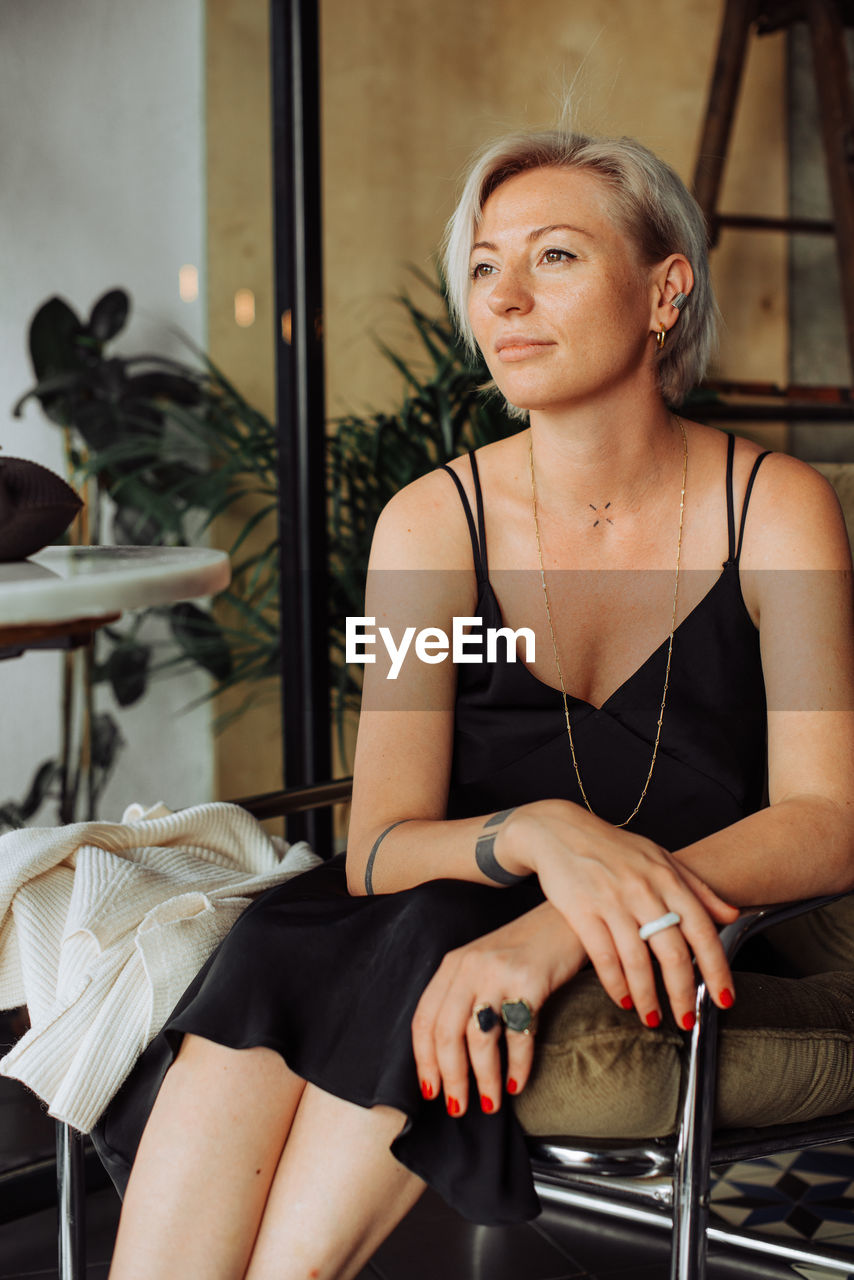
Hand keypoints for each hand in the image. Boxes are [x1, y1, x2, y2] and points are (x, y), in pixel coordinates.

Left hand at [411, 901, 584, 1117]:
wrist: (565, 920)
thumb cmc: (525, 950)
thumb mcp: (483, 964)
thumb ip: (462, 996)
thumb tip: (448, 1055)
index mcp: (452, 964)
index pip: (424, 1019)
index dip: (424, 1060)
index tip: (430, 1089)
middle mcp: (470, 967)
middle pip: (447, 1033)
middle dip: (451, 1078)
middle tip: (457, 1107)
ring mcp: (499, 973)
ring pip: (480, 1039)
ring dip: (484, 1079)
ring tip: (490, 1103)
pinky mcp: (530, 981)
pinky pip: (519, 1035)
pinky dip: (518, 1066)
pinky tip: (518, 1084)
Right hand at [499, 800, 738, 1030]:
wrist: (559, 831)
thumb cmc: (614, 848)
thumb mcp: (660, 858)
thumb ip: (697, 888)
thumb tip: (733, 914)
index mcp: (667, 878)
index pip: (702, 931)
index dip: (717, 968)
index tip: (724, 999)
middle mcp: (643, 890)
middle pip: (672, 952)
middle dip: (683, 993)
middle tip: (687, 1021)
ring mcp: (611, 901)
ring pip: (637, 960)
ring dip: (648, 997)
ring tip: (653, 1019)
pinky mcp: (581, 911)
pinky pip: (603, 957)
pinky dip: (616, 984)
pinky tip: (624, 1000)